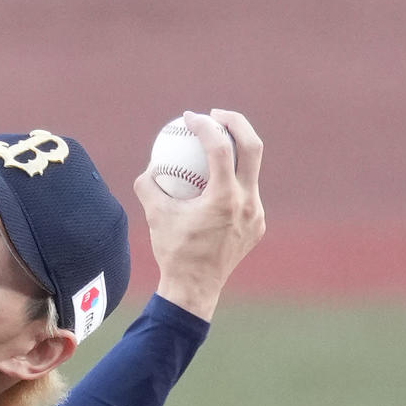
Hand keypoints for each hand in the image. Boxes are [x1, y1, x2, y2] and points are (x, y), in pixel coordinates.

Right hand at [134, 108, 265, 321]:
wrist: (194, 290)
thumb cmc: (173, 253)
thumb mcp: (154, 217)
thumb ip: (148, 186)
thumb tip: (149, 166)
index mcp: (224, 198)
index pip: (219, 147)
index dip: (204, 125)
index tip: (189, 118)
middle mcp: (246, 203)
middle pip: (252, 146)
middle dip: (236, 122)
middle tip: (216, 115)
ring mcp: (256, 214)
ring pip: (252, 170)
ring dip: (236, 152)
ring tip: (218, 145)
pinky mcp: (257, 226)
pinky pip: (248, 194)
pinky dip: (234, 182)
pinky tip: (218, 182)